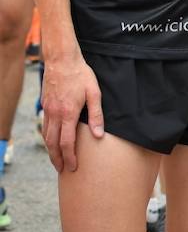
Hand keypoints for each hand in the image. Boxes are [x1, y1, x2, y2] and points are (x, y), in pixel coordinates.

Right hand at [41, 52, 102, 171]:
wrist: (62, 60)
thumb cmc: (81, 75)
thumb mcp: (94, 93)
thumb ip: (96, 115)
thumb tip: (98, 135)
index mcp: (68, 113)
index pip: (67, 142)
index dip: (70, 157)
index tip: (73, 167)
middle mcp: (54, 114)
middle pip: (53, 144)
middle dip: (57, 159)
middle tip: (63, 170)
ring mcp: (47, 110)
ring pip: (46, 137)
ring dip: (51, 151)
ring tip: (57, 160)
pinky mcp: (44, 106)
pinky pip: (44, 127)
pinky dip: (47, 139)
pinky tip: (52, 142)